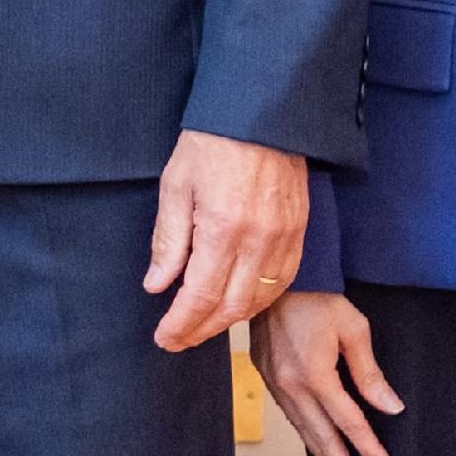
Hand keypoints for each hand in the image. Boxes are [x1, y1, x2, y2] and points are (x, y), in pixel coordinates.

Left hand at [143, 130, 307, 351]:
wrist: (261, 115)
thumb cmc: (212, 144)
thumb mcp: (175, 186)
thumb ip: (168, 240)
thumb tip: (156, 285)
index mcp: (223, 229)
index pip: (200, 296)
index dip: (181, 324)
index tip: (164, 338)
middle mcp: (258, 241)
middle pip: (231, 307)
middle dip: (202, 330)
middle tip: (178, 340)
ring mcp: (284, 239)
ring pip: (259, 299)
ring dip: (231, 320)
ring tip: (204, 326)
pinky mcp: (299, 233)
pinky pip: (283, 281)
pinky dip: (260, 300)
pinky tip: (241, 303)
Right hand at [248, 291, 400, 455]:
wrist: (275, 281)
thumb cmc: (317, 298)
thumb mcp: (354, 330)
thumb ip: (370, 373)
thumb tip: (390, 407)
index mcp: (316, 375)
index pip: (350, 423)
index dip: (370, 449)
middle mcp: (292, 385)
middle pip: (321, 436)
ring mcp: (275, 382)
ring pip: (302, 429)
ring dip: (322, 452)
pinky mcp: (266, 375)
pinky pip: (289, 414)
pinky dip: (305, 432)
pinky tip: (314, 437)